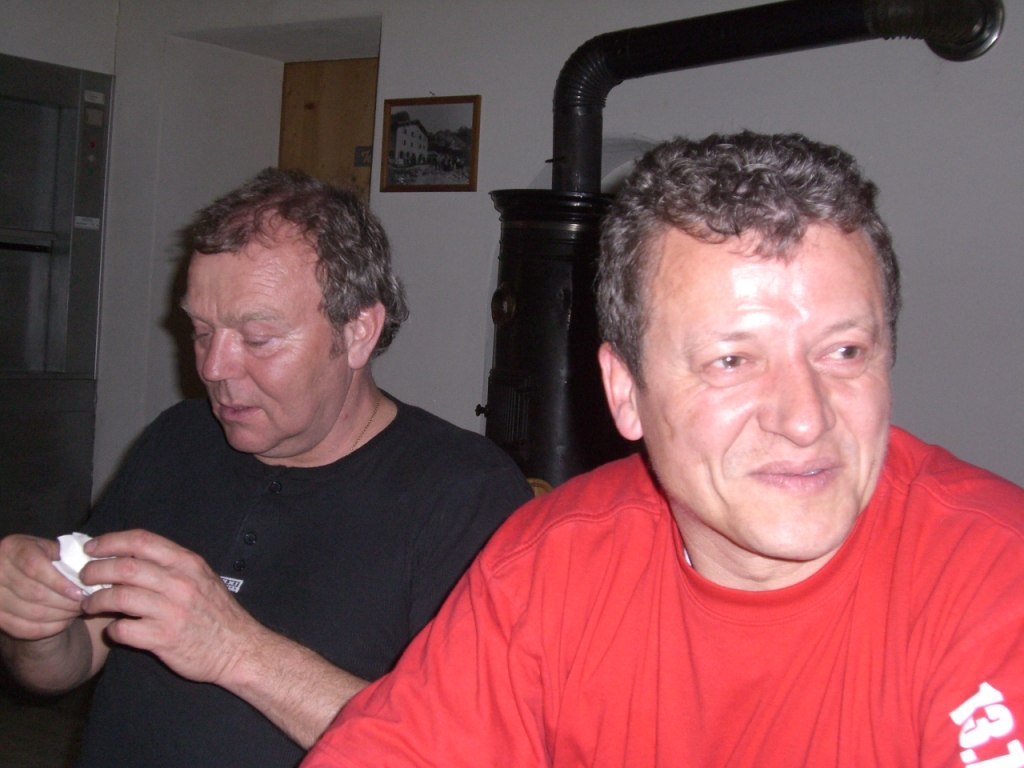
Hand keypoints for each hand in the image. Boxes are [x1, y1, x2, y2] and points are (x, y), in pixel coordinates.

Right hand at [0, 534, 83, 640]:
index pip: (34, 567)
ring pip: (32, 613)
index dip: (58, 582)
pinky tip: (64, 622)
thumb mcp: (50, 548)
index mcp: (12, 548)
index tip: (79, 592)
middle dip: (65, 602)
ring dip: (60, 616)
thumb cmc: (42, 558)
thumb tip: (89, 571)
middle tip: (85, 604)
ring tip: (78, 611)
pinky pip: (24, 629)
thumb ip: (66, 554)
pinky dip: (49, 628)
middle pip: (35, 593)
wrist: (17, 574)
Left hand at [80, 529, 256, 685]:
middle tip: (85, 578)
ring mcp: (172, 610)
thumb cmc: (216, 613)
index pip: (141, 541)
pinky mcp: (164, 638)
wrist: (238, 648)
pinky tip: (114, 629)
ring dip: (96, 601)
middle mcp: (179, 583)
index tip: (92, 548)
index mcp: (187, 563)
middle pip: (124, 567)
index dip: (110, 541)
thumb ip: (170, 566)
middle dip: (95, 571)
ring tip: (88, 605)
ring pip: (119, 597)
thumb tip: (129, 557)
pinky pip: (124, 630)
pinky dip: (112, 629)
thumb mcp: (201, 577)